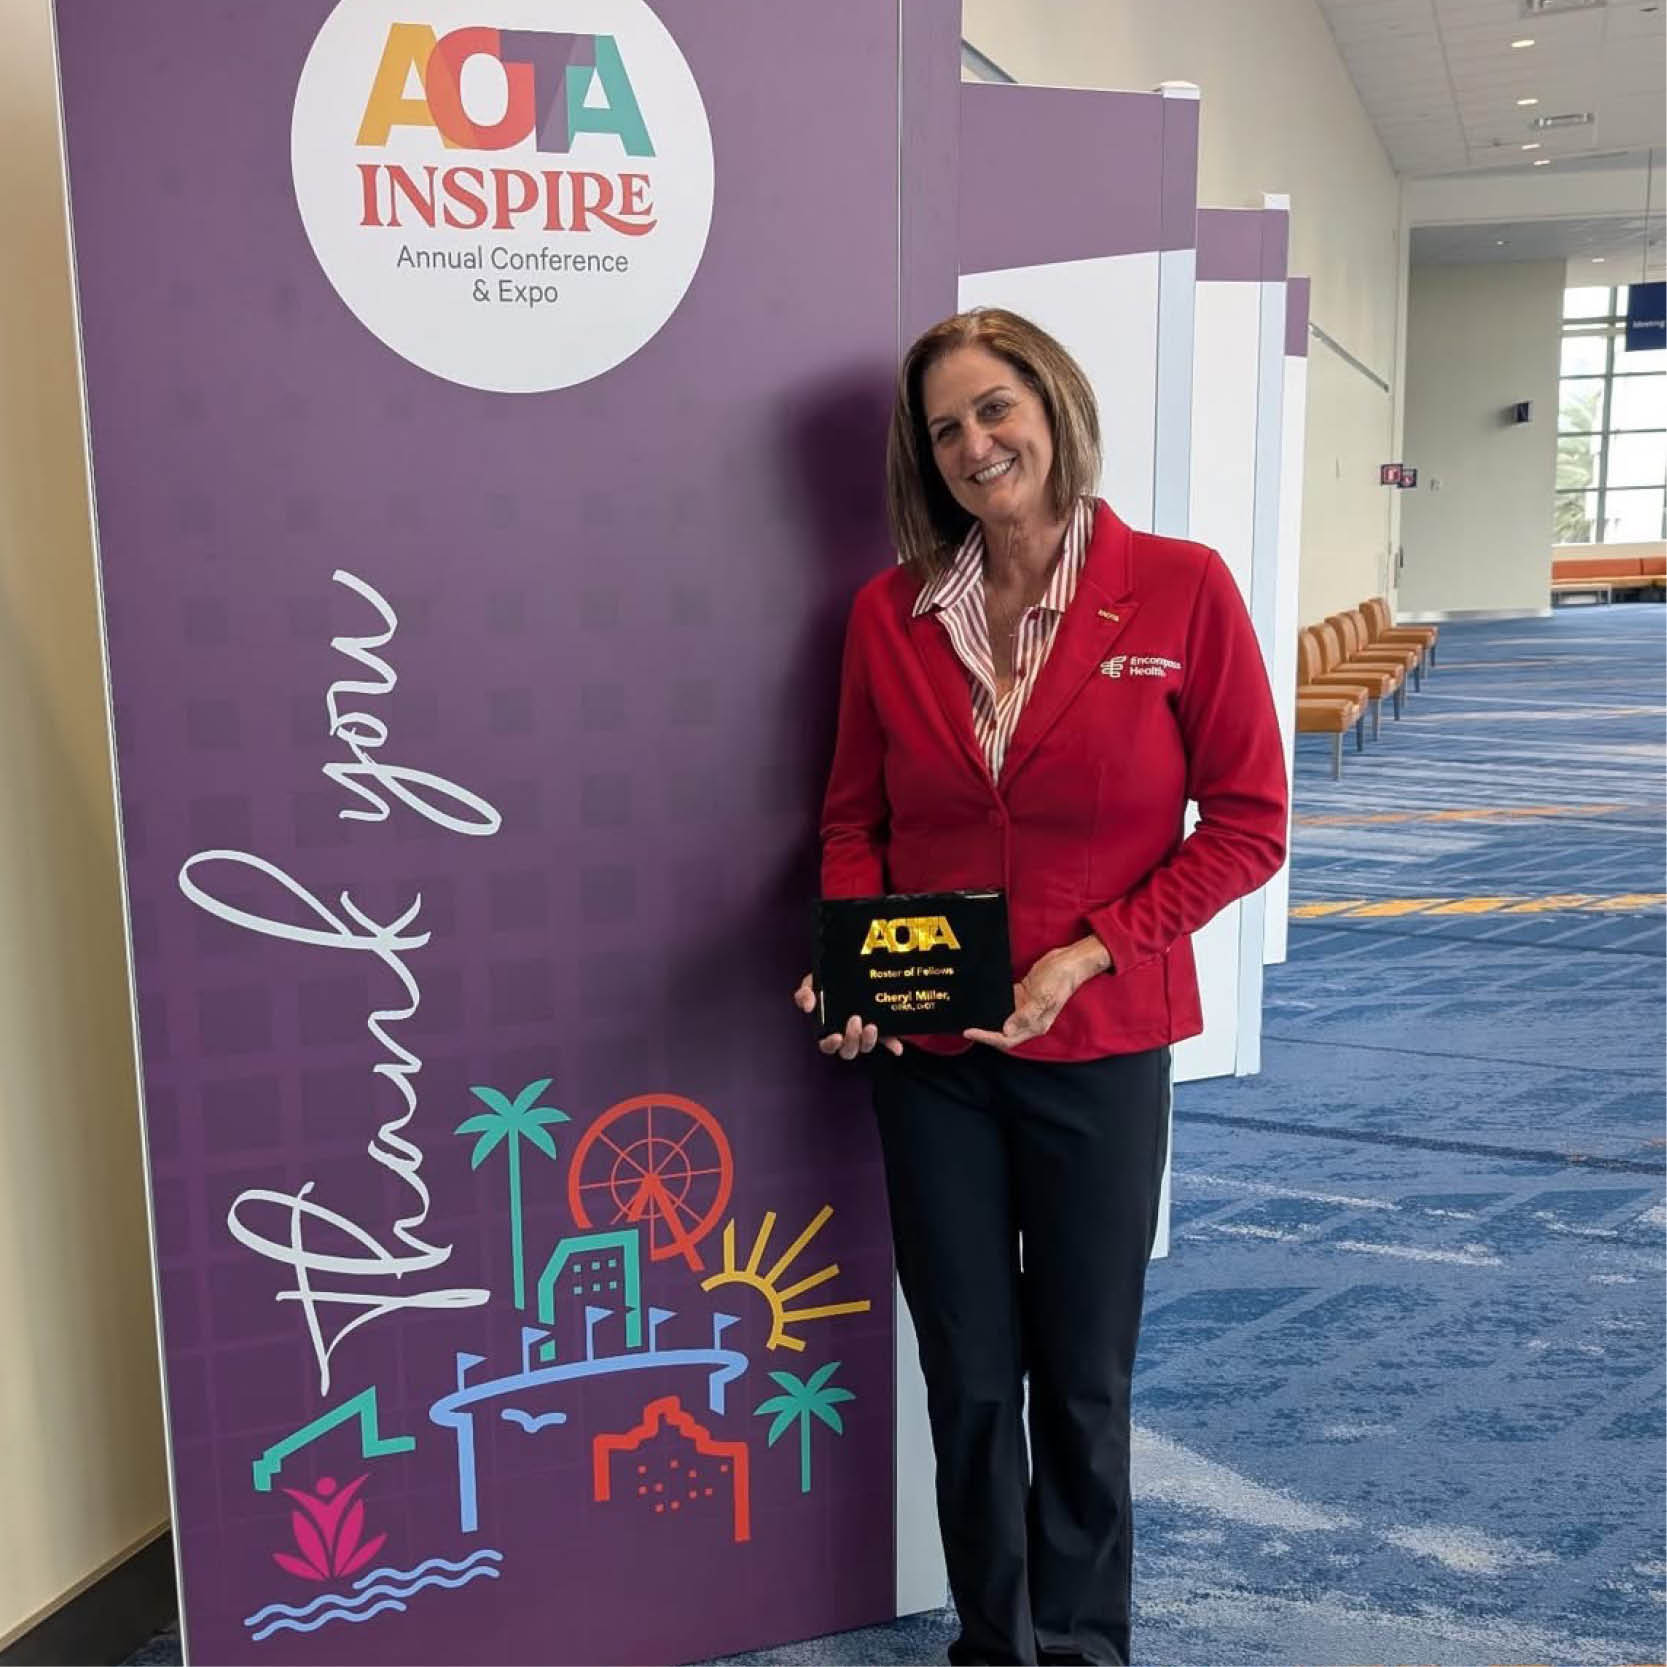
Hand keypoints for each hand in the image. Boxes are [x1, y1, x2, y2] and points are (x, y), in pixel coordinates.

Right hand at [794, 973, 902, 1058]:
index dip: (831, 1045)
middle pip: (848, 1051)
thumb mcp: (812, 983)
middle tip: (855, 1021)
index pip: (827, 1045)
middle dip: (852, 1040)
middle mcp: (846, 1034)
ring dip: (869, 1040)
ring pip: (865, 1046)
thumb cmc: (828, 982)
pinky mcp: (879, 1027)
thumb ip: (805, 993)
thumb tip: (808, 1006)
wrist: (847, 971)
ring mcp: (863, 1031)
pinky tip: (897, 1048)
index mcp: (828, 1028)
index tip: (836, 1036)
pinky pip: (887, 1039)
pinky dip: (892, 1045)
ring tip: (872, 1026)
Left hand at [963, 936, 1110, 1050]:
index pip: (1007, 1039)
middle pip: (1002, 1032)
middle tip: (964, 1025)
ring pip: (1002, 1017)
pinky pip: (1005, 1002)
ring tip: (970, 1013)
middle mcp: (1029, 1019)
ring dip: (988, 1017)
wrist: (1069, 962)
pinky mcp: (1023, 995)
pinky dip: (994, 1002)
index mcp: (1035, 1025)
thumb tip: (1006, 1030)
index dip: (987, 1037)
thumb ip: (1025, 1015)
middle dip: (984, 1031)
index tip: (970, 1031)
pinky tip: (982, 997)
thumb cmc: (1059, 980)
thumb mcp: (1043, 997)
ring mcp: (1026, 1007)